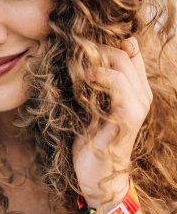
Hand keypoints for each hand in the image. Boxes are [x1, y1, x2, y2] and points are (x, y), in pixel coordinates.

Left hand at [72, 37, 152, 210]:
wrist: (95, 173)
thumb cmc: (87, 136)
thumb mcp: (88, 102)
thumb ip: (91, 80)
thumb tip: (76, 52)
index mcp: (135, 88)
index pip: (130, 48)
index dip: (106, 40)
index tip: (78, 42)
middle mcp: (142, 93)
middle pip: (124, 49)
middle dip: (94, 45)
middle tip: (70, 49)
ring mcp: (139, 103)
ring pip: (120, 60)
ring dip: (92, 57)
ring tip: (72, 63)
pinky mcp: (130, 115)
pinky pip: (116, 81)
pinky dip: (94, 74)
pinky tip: (78, 79)